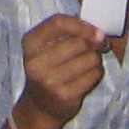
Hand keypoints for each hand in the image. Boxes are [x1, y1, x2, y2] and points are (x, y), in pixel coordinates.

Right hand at [17, 12, 107, 128]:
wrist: (40, 106)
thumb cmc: (47, 68)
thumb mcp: (46, 46)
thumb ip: (66, 32)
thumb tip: (98, 34)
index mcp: (30, 43)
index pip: (58, 23)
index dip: (81, 25)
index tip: (97, 31)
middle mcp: (36, 62)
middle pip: (78, 42)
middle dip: (93, 44)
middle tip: (97, 47)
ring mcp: (50, 81)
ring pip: (89, 59)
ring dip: (96, 58)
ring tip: (89, 62)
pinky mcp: (65, 96)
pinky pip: (93, 75)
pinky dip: (96, 72)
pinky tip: (88, 75)